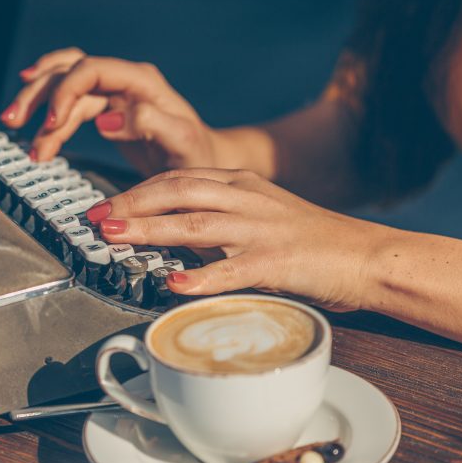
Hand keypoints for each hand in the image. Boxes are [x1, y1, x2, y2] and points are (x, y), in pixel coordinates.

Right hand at [0, 47, 218, 175]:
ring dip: (37, 103)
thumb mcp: (182, 143)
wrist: (203, 159)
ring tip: (15, 127)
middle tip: (14, 120)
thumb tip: (107, 119)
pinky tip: (37, 133)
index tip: (50, 124)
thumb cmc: (197, 154)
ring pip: (64, 83)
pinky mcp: (106, 107)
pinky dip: (50, 118)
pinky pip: (70, 103)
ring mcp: (114, 91)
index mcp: (142, 82)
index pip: (91, 70)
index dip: (65, 92)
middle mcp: (125, 80)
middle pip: (69, 70)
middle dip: (38, 93)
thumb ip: (151, 126)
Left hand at [87, 168, 385, 311]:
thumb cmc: (310, 239)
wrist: (365, 255)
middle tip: (96, 219)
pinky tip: (175, 284)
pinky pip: (233, 269)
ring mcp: (261, 229)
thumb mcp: (259, 213)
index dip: (136, 190)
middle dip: (131, 203)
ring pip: (196, 223)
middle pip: (178, 191)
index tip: (106, 205)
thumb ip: (217, 217)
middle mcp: (246, 198)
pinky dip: (202, 277)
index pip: (178, 177)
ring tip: (115, 237)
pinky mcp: (277, 261)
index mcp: (240, 183)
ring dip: (150, 229)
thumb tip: (170, 232)